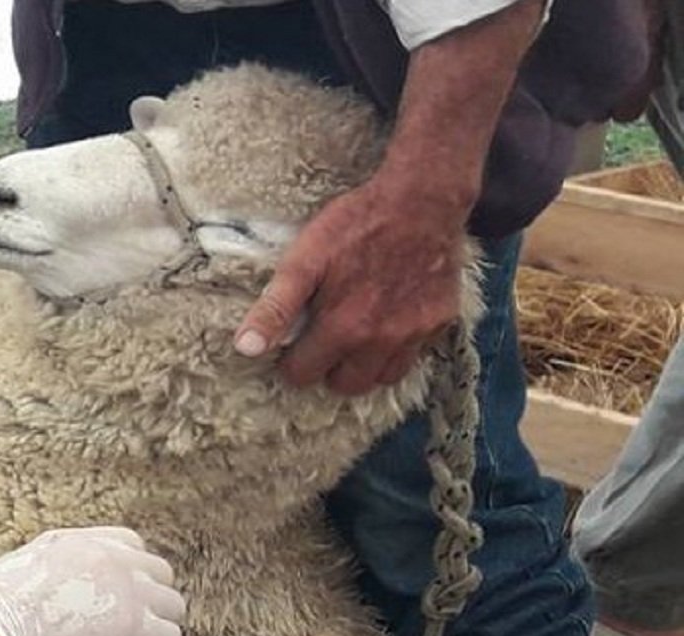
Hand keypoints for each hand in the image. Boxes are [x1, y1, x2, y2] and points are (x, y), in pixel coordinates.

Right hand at [0, 526, 185, 635]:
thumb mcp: (8, 575)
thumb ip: (37, 575)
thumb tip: (30, 595)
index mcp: (70, 542)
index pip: (125, 542)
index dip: (129, 571)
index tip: (118, 595)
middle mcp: (102, 556)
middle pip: (157, 569)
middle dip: (150, 597)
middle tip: (133, 623)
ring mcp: (123, 588)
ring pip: (173, 603)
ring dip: (160, 624)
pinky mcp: (132, 625)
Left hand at [233, 175, 466, 394]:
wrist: (421, 200)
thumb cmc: (355, 225)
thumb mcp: (303, 260)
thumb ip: (275, 307)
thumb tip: (246, 348)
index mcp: (344, 328)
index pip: (304, 375)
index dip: (292, 360)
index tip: (292, 342)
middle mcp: (382, 341)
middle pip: (345, 385)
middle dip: (327, 368)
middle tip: (322, 340)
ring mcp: (415, 334)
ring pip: (382, 378)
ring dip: (363, 366)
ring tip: (352, 337)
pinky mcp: (440, 322)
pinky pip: (413, 355)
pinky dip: (396, 349)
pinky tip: (385, 323)